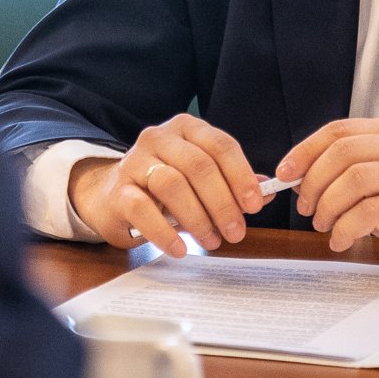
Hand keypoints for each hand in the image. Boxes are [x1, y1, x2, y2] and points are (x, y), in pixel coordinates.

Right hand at [68, 114, 272, 257]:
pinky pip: (143, 209)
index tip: (254, 205)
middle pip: (199, 166)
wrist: (111, 196)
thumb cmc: (163, 187)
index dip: (241, 175)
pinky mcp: (118, 191)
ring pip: (172, 184)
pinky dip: (165, 232)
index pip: (220, 145)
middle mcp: (159, 137)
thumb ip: (231, 183)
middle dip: (223, 202)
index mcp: (186, 128)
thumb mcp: (199, 179)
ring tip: (211, 241)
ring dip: (198, 217)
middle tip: (236, 232)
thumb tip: (267, 192)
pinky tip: (180, 249)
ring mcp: (135, 162)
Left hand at [275, 116, 378, 273]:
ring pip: (354, 180)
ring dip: (328, 207)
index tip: (285, 173)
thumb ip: (346, 172)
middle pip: (342, 153)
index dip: (305, 151)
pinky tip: (342, 240)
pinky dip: (346, 228)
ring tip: (324, 225)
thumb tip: (297, 178)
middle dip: (314, 183)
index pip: (338, 131)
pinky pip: (370, 211)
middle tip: (306, 209)